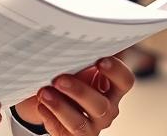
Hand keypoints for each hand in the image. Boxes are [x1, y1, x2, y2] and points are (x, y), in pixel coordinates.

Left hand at [14, 57, 133, 135]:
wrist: (50, 99)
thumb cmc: (69, 76)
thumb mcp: (77, 65)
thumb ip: (81, 57)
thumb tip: (73, 39)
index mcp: (112, 89)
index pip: (125, 81)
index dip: (116, 72)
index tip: (100, 61)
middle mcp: (106, 109)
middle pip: (100, 105)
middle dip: (79, 91)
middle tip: (59, 79)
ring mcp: (91, 126)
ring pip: (79, 123)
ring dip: (60, 106)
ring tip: (44, 92)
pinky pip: (63, 132)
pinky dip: (49, 117)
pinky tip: (41, 105)